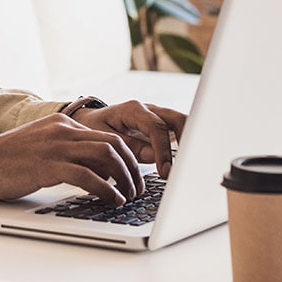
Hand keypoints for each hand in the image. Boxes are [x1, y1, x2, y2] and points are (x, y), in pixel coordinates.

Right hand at [0, 113, 143, 205]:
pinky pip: (87, 175)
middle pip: (113, 144)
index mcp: (62, 124)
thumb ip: (66, 150)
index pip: (107, 136)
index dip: (126, 157)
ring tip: (129, 196)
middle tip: (138, 188)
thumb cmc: (8, 161)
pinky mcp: (47, 165)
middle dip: (132, 168)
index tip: (133, 176)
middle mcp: (62, 130)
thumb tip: (94, 169)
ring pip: (106, 156)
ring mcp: (55, 146)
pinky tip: (113, 200)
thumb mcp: (42, 146)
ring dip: (124, 179)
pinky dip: (106, 189)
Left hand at [71, 100, 185, 178]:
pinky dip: (185, 146)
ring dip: (189, 144)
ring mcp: (158, 116)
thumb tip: (154, 157)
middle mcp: (150, 110)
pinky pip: (179, 133)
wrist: (90, 121)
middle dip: (187, 141)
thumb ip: (129, 146)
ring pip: (183, 124)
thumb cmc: (95, 129)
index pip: (156, 128)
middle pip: (178, 119)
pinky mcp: (162, 126)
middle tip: (186, 167)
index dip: (163, 150)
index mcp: (133, 110)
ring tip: (190, 167)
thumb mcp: (105, 138)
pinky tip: (186, 164)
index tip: (165, 172)